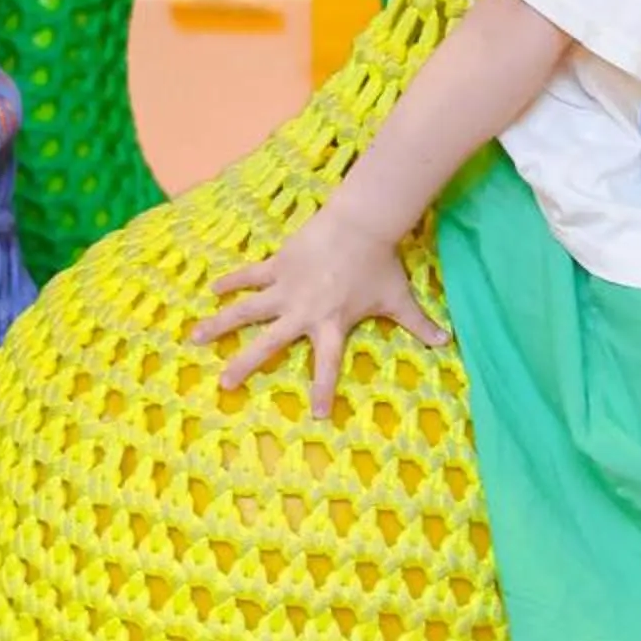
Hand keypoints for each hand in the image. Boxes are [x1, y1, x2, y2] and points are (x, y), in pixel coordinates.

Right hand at [192, 209, 448, 418]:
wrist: (361, 223)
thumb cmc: (380, 264)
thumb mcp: (399, 299)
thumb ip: (419, 324)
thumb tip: (446, 341)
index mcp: (331, 325)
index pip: (327, 367)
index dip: (323, 392)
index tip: (317, 417)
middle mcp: (302, 312)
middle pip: (269, 344)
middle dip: (245, 365)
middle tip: (223, 385)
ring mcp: (286, 287)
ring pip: (246, 310)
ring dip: (219, 324)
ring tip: (193, 338)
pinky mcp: (277, 264)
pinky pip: (249, 275)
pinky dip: (230, 281)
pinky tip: (209, 290)